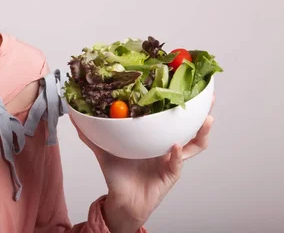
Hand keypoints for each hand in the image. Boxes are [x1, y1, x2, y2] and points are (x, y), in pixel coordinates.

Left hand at [70, 95, 215, 231]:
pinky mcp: (171, 175)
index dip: (179, 102)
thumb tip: (75, 116)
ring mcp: (172, 160)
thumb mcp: (104, 149)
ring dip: (200, 132)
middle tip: (208, 96)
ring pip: (194, 145)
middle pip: (190, 127)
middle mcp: (167, 145)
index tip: (184, 84)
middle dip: (200, 112)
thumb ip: (91, 133)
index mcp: (154, 136)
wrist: (122, 200)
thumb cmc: (118, 174)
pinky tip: (175, 146)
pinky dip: (177, 155)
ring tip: (205, 119)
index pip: (171, 116)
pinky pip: (177, 163)